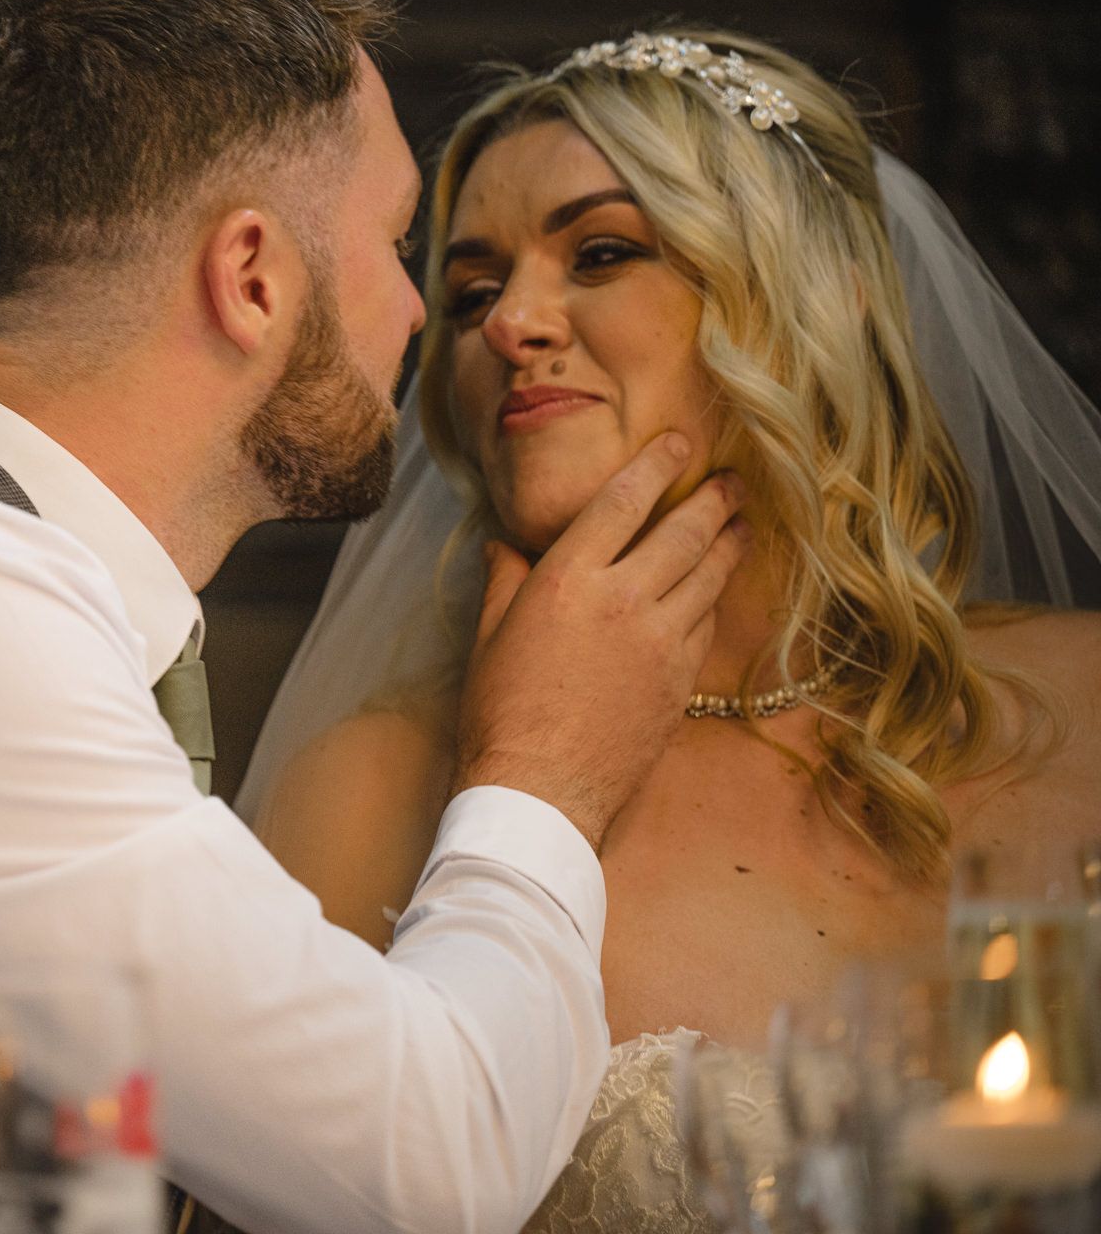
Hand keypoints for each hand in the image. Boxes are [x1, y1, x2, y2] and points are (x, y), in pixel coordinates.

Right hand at [451, 433, 749, 848]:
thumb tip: (503, 545)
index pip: (623, 502)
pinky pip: (705, 625)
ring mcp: (660, 641)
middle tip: (733, 482)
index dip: (656, 466)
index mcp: (569, 579)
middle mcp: (623, 600)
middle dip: (713, 501)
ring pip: (708, 576)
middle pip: (684, 532)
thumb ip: (505, 581)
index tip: (678, 445)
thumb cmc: (501, 712)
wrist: (541, 788)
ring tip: (742, 525)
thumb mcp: (491, 636)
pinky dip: (712, 600)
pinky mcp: (680, 680)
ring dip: (728, 545)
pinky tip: (713, 592)